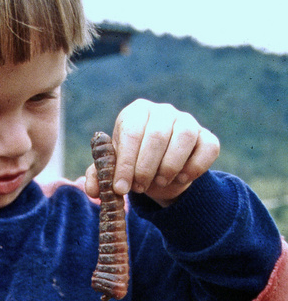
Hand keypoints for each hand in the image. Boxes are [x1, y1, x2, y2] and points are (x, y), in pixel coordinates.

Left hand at [85, 99, 219, 206]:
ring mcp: (187, 121)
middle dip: (145, 168)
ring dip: (170, 166)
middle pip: (157, 135)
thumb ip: (100, 177)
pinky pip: (208, 148)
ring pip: (184, 137)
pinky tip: (181, 179)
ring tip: (159, 183)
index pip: (131, 132)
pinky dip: (195, 167)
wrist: (160, 174)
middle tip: (139, 188)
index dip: (125, 163)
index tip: (120, 188)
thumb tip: (92, 189)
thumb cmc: (132, 167)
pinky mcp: (206, 137)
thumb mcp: (113, 171)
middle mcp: (163, 112)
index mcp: (136, 113)